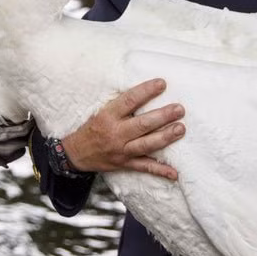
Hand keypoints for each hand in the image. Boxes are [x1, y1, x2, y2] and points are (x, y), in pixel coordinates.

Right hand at [60, 78, 184, 179]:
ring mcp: (121, 150)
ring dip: (165, 137)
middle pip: (142, 124)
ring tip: (180, 129)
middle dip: (162, 116)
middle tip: (179, 109)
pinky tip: (174, 172)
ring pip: (146, 145)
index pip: (129, 101)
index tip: (162, 83)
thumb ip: (121, 104)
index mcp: (108, 116)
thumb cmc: (93, 128)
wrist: (76, 154)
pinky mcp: (125, 164)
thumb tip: (145, 91)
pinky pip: (144, 167)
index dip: (146, 91)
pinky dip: (160, 171)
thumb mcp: (101, 111)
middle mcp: (115, 133)